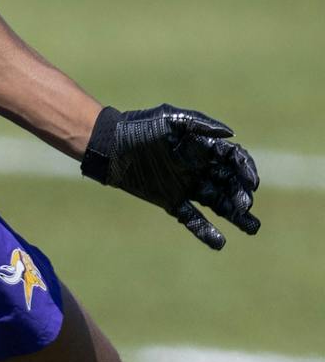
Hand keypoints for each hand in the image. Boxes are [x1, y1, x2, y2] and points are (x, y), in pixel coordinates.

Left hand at [81, 104, 260, 249]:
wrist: (109, 145)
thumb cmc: (139, 127)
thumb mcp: (169, 119)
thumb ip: (200, 124)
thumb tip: (231, 134)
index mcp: (202, 147)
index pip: (233, 160)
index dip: (246, 170)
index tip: (251, 182)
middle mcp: (198, 168)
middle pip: (230, 183)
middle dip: (242, 194)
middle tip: (245, 204)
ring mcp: (186, 185)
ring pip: (218, 202)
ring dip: (235, 215)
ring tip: (253, 228)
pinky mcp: (170, 200)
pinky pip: (192, 218)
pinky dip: (205, 231)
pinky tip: (220, 242)